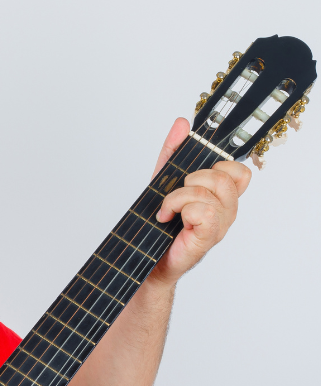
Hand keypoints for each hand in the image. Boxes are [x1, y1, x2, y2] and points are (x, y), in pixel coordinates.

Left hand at [148, 117, 250, 287]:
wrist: (146, 262)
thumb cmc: (159, 227)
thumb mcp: (162, 182)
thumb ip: (173, 153)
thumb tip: (182, 124)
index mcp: (221, 197)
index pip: (239, 171)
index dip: (219, 166)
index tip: (193, 175)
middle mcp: (226, 211)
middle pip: (222, 177)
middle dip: (191, 180)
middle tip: (173, 198)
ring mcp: (219, 225)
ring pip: (210, 192)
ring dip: (179, 197)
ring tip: (167, 211)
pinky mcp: (207, 238)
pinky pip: (204, 211)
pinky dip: (180, 210)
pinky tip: (169, 219)